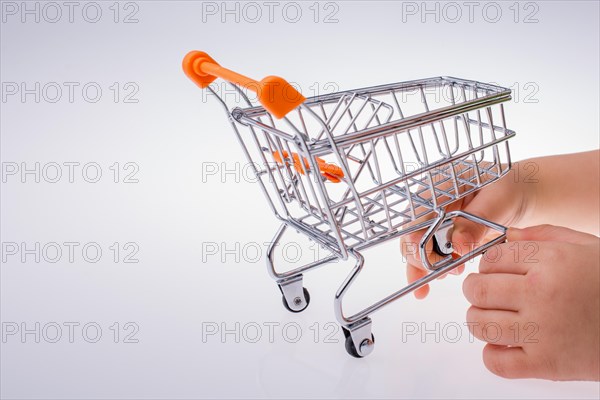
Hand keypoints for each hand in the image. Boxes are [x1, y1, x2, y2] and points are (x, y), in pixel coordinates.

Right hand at [400, 163, 534, 297]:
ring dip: (426, 266)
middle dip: (422, 257)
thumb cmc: (511, 189)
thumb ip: (476, 221)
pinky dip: (428, 271)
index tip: (429, 259)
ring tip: (450, 273)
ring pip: (415, 247)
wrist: (521, 194)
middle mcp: (429, 204)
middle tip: (445, 271)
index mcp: (437, 187)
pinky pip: (427, 254)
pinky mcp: (441, 236)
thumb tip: (456, 245)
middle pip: (411, 234)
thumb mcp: (498, 200)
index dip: (417, 239)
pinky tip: (432, 283)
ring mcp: (434, 221)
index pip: (416, 216)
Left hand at [463, 225, 599, 380]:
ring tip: (491, 318)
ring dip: (479, 320)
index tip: (491, 271)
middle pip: (478, 290)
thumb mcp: (584, 247)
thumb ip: (542, 237)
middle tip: (481, 293)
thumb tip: (506, 236)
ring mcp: (542, 331)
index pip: (491, 259)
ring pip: (480, 325)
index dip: (486, 265)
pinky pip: (497, 363)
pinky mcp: (547, 364)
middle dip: (474, 290)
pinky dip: (493, 355)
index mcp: (551, 262)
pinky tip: (505, 345)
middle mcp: (542, 294)